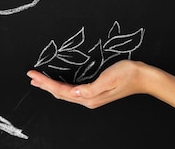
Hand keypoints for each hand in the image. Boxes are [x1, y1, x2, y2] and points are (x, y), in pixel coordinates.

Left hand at [27, 60, 149, 108]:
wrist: (143, 77)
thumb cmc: (127, 74)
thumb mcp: (108, 79)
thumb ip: (90, 88)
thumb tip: (74, 93)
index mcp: (89, 97)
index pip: (61, 91)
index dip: (45, 83)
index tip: (33, 74)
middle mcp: (88, 99)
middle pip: (60, 94)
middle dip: (44, 85)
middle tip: (30, 77)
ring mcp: (91, 96)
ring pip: (65, 93)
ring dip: (50, 86)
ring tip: (38, 81)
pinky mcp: (94, 91)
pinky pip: (72, 91)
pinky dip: (60, 87)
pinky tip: (57, 84)